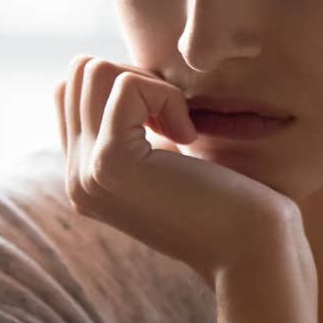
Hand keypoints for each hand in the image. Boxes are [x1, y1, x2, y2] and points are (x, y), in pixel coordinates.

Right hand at [54, 56, 307, 284]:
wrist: (251, 251)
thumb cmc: (229, 203)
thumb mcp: (170, 162)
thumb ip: (136, 131)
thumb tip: (119, 74)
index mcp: (85, 176)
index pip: (71, 91)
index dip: (126, 86)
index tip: (168, 121)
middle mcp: (75, 177)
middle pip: (79, 73)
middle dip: (137, 77)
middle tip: (178, 121)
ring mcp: (85, 172)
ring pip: (92, 70)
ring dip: (150, 85)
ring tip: (182, 129)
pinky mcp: (112, 163)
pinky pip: (125, 85)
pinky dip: (166, 96)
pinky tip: (189, 136)